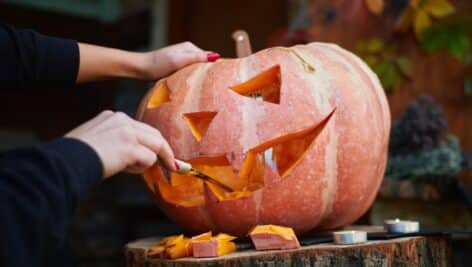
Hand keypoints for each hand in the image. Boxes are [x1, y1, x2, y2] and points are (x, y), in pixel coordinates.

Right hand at [65, 111, 175, 178]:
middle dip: (165, 150)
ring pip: (156, 145)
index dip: (153, 142)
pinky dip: (141, 168)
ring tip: (144, 170)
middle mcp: (122, 120)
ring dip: (154, 160)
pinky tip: (124, 169)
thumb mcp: (97, 141)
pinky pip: (149, 159)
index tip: (162, 154)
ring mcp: (127, 132)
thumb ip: (117, 143)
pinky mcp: (130, 146)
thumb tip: (136, 157)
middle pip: (154, 134)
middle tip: (174, 165)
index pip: (140, 128)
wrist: (66, 161)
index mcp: (113, 116)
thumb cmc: (75, 157)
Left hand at [76, 42, 218, 82]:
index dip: (217, 68)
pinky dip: (192, 83)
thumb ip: (197, 58)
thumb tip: (216, 57)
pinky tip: (194, 92)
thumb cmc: (158, 64)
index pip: (210, 58)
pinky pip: (189, 77)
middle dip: (209, 76)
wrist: (140, 69)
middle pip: (204, 66)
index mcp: (191, 48)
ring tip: (208, 93)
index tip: (226, 79)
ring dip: (200, 81)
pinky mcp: (177, 70)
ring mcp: (182, 62)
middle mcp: (188, 53)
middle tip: (218, 90)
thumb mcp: (179, 60)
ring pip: (197, 73)